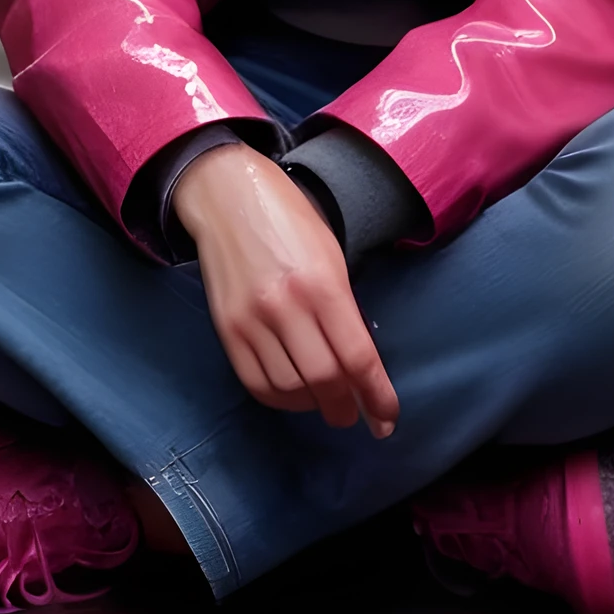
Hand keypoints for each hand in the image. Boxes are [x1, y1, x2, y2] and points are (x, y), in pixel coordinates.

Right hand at [172, 142, 398, 436]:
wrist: (227, 194)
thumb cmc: (288, 218)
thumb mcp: (331, 255)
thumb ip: (343, 308)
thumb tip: (357, 362)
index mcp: (322, 283)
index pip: (358, 357)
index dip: (378, 396)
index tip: (387, 420)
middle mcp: (286, 306)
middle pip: (325, 381)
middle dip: (346, 408)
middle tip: (355, 415)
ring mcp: (251, 320)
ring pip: (290, 390)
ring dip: (313, 405)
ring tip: (325, 401)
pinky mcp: (226, 329)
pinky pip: (256, 383)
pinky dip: (280, 399)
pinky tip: (293, 393)